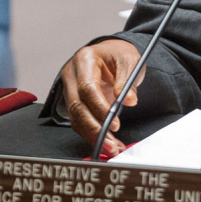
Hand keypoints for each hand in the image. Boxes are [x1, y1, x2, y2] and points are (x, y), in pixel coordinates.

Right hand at [59, 39, 144, 157]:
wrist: (110, 53)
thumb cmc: (118, 54)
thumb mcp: (129, 60)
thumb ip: (128, 81)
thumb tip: (130, 101)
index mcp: (85, 60)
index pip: (87, 88)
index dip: (100, 108)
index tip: (115, 123)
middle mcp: (72, 75)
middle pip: (77, 106)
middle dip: (94, 128)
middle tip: (110, 144)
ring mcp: (70, 88)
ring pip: (75, 117)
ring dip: (92, 135)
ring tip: (110, 148)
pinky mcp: (74, 101)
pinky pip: (78, 120)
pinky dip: (90, 134)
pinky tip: (104, 143)